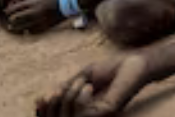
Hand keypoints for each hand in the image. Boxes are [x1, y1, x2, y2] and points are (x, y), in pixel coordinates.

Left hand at [5, 0, 65, 34]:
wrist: (68, 4)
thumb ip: (30, 3)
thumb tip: (19, 8)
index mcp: (34, 3)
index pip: (15, 8)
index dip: (9, 11)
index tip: (6, 12)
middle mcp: (35, 12)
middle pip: (16, 19)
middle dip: (11, 21)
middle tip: (8, 22)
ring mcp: (39, 21)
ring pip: (22, 27)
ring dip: (17, 28)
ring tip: (14, 28)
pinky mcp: (44, 27)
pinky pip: (32, 32)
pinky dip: (27, 31)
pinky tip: (26, 31)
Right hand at [35, 56, 149, 116]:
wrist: (134, 63)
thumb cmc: (110, 69)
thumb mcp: (81, 77)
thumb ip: (64, 89)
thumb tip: (42, 99)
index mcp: (82, 111)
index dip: (43, 113)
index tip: (41, 97)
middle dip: (53, 105)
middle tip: (59, 88)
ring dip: (67, 97)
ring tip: (82, 82)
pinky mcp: (105, 113)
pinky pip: (81, 113)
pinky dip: (77, 97)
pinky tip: (88, 86)